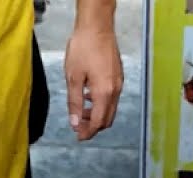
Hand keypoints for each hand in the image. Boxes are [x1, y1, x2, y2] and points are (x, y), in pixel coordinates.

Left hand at [64, 25, 122, 140]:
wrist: (97, 26)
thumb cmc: (83, 48)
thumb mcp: (73, 78)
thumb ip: (75, 103)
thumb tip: (75, 123)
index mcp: (104, 92)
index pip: (99, 122)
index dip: (88, 132)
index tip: (79, 137)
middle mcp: (115, 90)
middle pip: (107, 119)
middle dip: (94, 126)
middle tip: (78, 127)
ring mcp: (119, 83)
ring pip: (110, 108)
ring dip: (97, 115)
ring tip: (81, 111)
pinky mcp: (118, 76)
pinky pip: (112, 97)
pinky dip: (101, 104)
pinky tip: (88, 96)